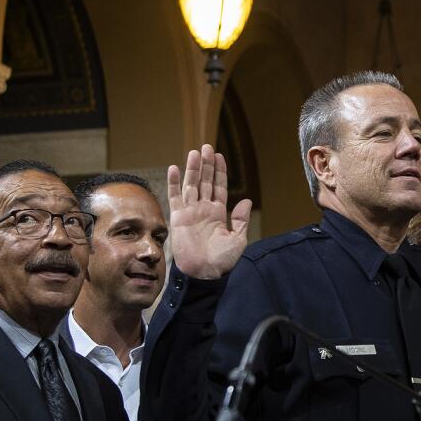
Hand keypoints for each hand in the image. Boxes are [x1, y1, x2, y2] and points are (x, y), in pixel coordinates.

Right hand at [167, 144, 253, 279]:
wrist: (204, 274)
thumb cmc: (222, 260)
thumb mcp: (238, 239)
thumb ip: (240, 220)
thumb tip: (246, 200)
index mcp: (218, 213)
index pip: (218, 187)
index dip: (219, 172)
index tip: (219, 156)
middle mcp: (204, 209)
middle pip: (204, 181)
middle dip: (206, 165)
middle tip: (207, 147)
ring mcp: (190, 212)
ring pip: (191, 185)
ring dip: (192, 169)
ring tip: (194, 152)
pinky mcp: (178, 218)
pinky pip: (175, 197)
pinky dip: (174, 183)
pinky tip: (174, 169)